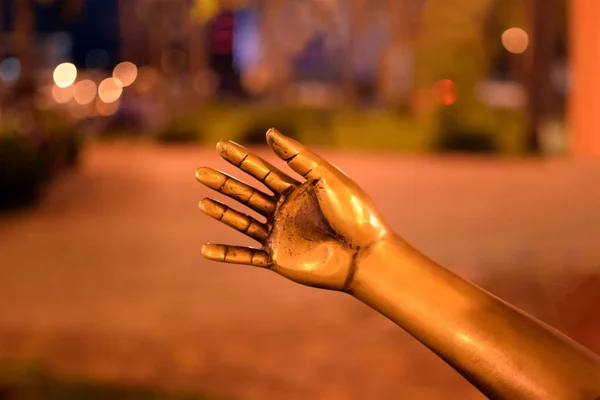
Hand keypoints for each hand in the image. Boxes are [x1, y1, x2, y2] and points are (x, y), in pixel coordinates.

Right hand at [196, 129, 389, 290]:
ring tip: (203, 201)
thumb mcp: (328, 178)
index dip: (241, 158)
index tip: (221, 146)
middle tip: (200, 172)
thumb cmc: (353, 213)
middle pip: (247, 194)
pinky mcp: (277, 258)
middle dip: (224, 182)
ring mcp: (280, 234)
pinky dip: (226, 254)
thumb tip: (270, 132)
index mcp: (297, 190)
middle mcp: (285, 210)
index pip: (262, 171)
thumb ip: (299, 157)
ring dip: (222, 212)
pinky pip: (246, 256)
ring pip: (242, 221)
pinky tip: (206, 250)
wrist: (365, 254)